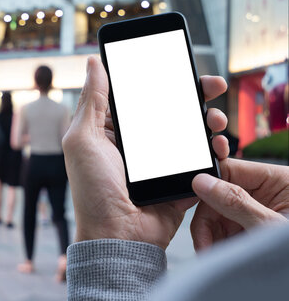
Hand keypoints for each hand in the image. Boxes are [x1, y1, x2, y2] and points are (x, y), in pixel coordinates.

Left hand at [62, 56, 228, 248]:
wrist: (117, 237)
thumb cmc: (92, 190)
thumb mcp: (83, 139)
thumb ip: (92, 101)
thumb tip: (93, 62)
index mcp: (112, 130)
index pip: (138, 96)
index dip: (158, 79)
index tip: (178, 65)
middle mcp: (137, 143)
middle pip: (169, 110)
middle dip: (192, 95)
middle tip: (211, 86)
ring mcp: (159, 162)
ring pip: (189, 131)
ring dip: (207, 120)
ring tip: (215, 119)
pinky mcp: (178, 179)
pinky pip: (200, 159)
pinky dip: (213, 149)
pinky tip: (217, 144)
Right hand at [190, 159, 288, 250]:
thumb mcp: (268, 227)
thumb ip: (236, 202)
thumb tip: (203, 182)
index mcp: (276, 179)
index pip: (228, 170)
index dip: (207, 187)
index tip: (194, 205)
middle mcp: (266, 192)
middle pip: (218, 194)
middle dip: (208, 221)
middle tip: (205, 244)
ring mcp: (258, 209)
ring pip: (219, 214)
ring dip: (212, 235)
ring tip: (214, 253)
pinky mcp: (252, 226)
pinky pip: (226, 228)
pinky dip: (219, 242)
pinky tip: (222, 253)